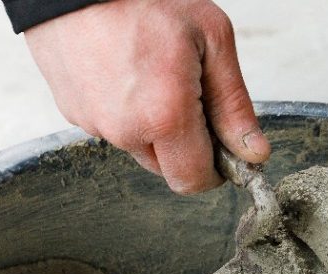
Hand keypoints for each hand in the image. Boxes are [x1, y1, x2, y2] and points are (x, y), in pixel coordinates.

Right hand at [24, 0, 269, 193]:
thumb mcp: (210, 38)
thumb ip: (234, 105)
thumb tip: (253, 154)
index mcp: (164, 116)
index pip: (194, 180)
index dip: (214, 169)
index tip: (221, 145)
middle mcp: (125, 130)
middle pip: (167, 167)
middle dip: (185, 143)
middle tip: (189, 94)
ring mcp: (94, 123)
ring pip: (138, 147)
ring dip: (153, 126)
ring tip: (154, 75)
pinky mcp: (73, 113)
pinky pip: (110, 126)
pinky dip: (124, 111)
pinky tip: (127, 72)